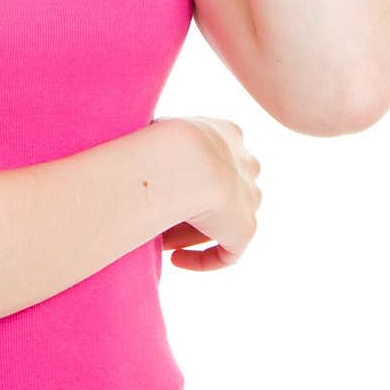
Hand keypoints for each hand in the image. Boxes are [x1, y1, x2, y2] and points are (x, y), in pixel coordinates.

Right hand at [162, 116, 261, 270]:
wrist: (184, 160)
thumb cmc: (160, 141)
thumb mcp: (156, 130)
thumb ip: (157, 140)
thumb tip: (139, 148)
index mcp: (229, 133)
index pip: (210, 158)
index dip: (184, 178)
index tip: (160, 189)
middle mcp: (246, 164)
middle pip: (219, 191)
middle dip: (190, 206)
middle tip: (156, 217)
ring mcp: (250, 197)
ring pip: (222, 220)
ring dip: (192, 232)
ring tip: (160, 241)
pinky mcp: (245, 229)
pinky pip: (226, 253)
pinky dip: (201, 259)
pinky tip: (175, 259)